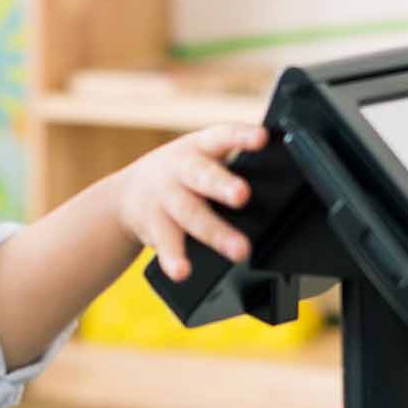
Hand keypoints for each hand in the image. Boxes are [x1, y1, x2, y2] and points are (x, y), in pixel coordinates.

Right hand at [114, 123, 267, 282]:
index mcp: (200, 147)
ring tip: (239, 251)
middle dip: (223, 185)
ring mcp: (166, 198)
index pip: (223, 136)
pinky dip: (174, 259)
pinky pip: (166, 243)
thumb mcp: (202, 157)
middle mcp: (181, 170)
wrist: (125, 195)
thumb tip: (282, 177)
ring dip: (216, 233)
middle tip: (243, 196)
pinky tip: (183, 271)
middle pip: (203, 176)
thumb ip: (231, 163)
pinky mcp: (154, 226)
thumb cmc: (180, 175)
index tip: (263, 138)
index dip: (242, 136)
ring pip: (191, 214)